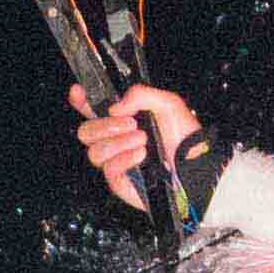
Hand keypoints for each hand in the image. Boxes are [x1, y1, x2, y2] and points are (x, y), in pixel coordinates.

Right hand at [77, 83, 202, 210]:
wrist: (195, 167)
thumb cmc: (185, 138)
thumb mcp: (168, 104)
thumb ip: (140, 94)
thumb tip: (115, 106)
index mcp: (123, 119)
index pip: (91, 109)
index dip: (81, 101)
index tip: (78, 92)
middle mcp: (115, 140)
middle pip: (85, 132)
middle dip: (105, 126)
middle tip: (131, 124)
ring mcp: (115, 161)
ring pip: (94, 151)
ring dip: (118, 143)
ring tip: (143, 140)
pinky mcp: (119, 181)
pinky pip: (108, 169)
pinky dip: (124, 158)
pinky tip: (141, 155)